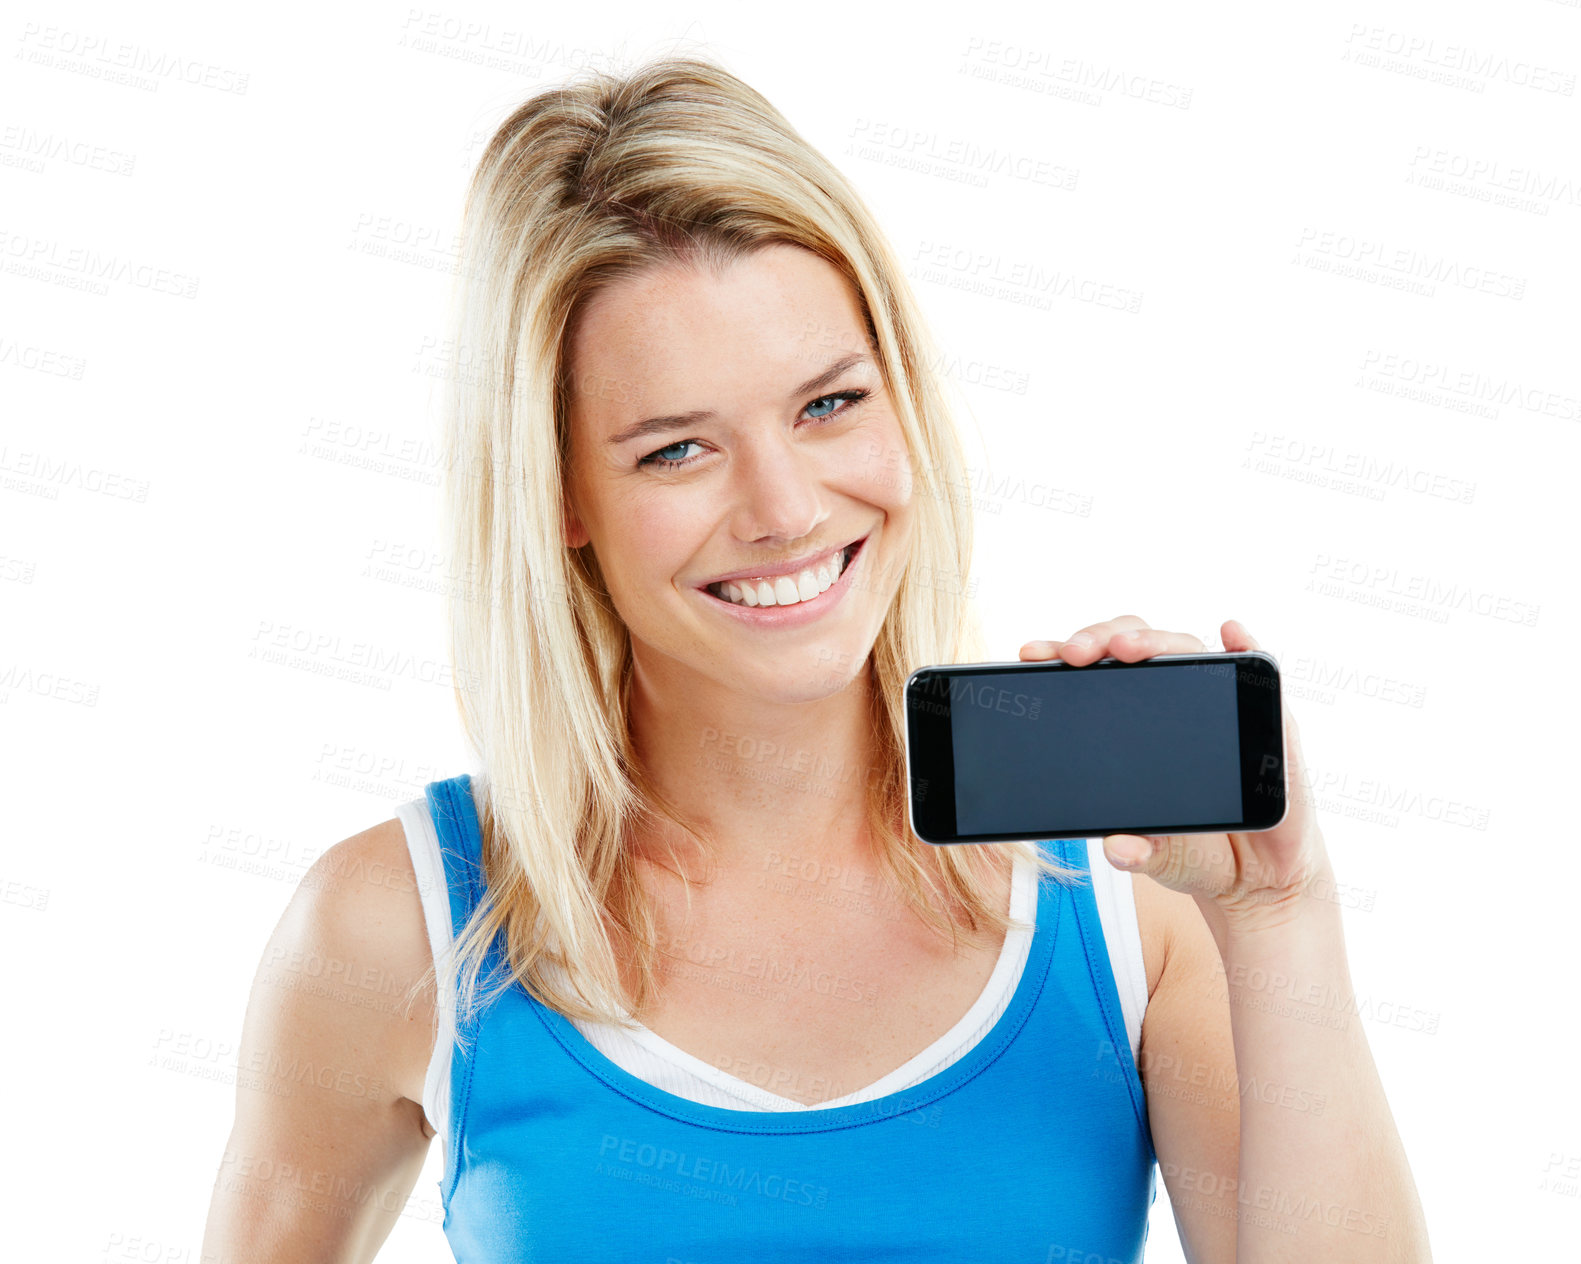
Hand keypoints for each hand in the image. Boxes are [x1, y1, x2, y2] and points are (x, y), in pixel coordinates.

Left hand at [1019, 615, 1332, 935]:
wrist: (1257, 875)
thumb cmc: (1196, 850)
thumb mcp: (1157, 855)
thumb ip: (1137, 851)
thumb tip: (1118, 847)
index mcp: (1132, 723)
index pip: (1094, 671)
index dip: (1061, 654)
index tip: (1030, 655)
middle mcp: (1174, 701)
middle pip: (1135, 646)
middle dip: (1100, 640)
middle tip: (1073, 654)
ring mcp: (1219, 702)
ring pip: (1185, 649)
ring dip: (1155, 643)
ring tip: (1127, 649)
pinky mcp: (1266, 715)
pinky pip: (1256, 669)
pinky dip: (1245, 644)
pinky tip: (1231, 633)